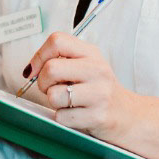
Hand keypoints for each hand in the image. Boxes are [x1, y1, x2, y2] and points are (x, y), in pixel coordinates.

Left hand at [24, 32, 140, 141]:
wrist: (127, 114)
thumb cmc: (98, 88)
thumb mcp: (86, 64)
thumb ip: (61, 59)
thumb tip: (31, 70)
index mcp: (91, 53)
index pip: (57, 41)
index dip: (39, 56)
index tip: (36, 70)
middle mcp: (97, 70)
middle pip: (51, 69)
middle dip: (43, 83)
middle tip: (51, 88)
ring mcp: (99, 93)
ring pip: (54, 95)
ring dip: (54, 102)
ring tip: (68, 101)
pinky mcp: (97, 116)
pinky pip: (62, 117)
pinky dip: (63, 118)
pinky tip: (77, 114)